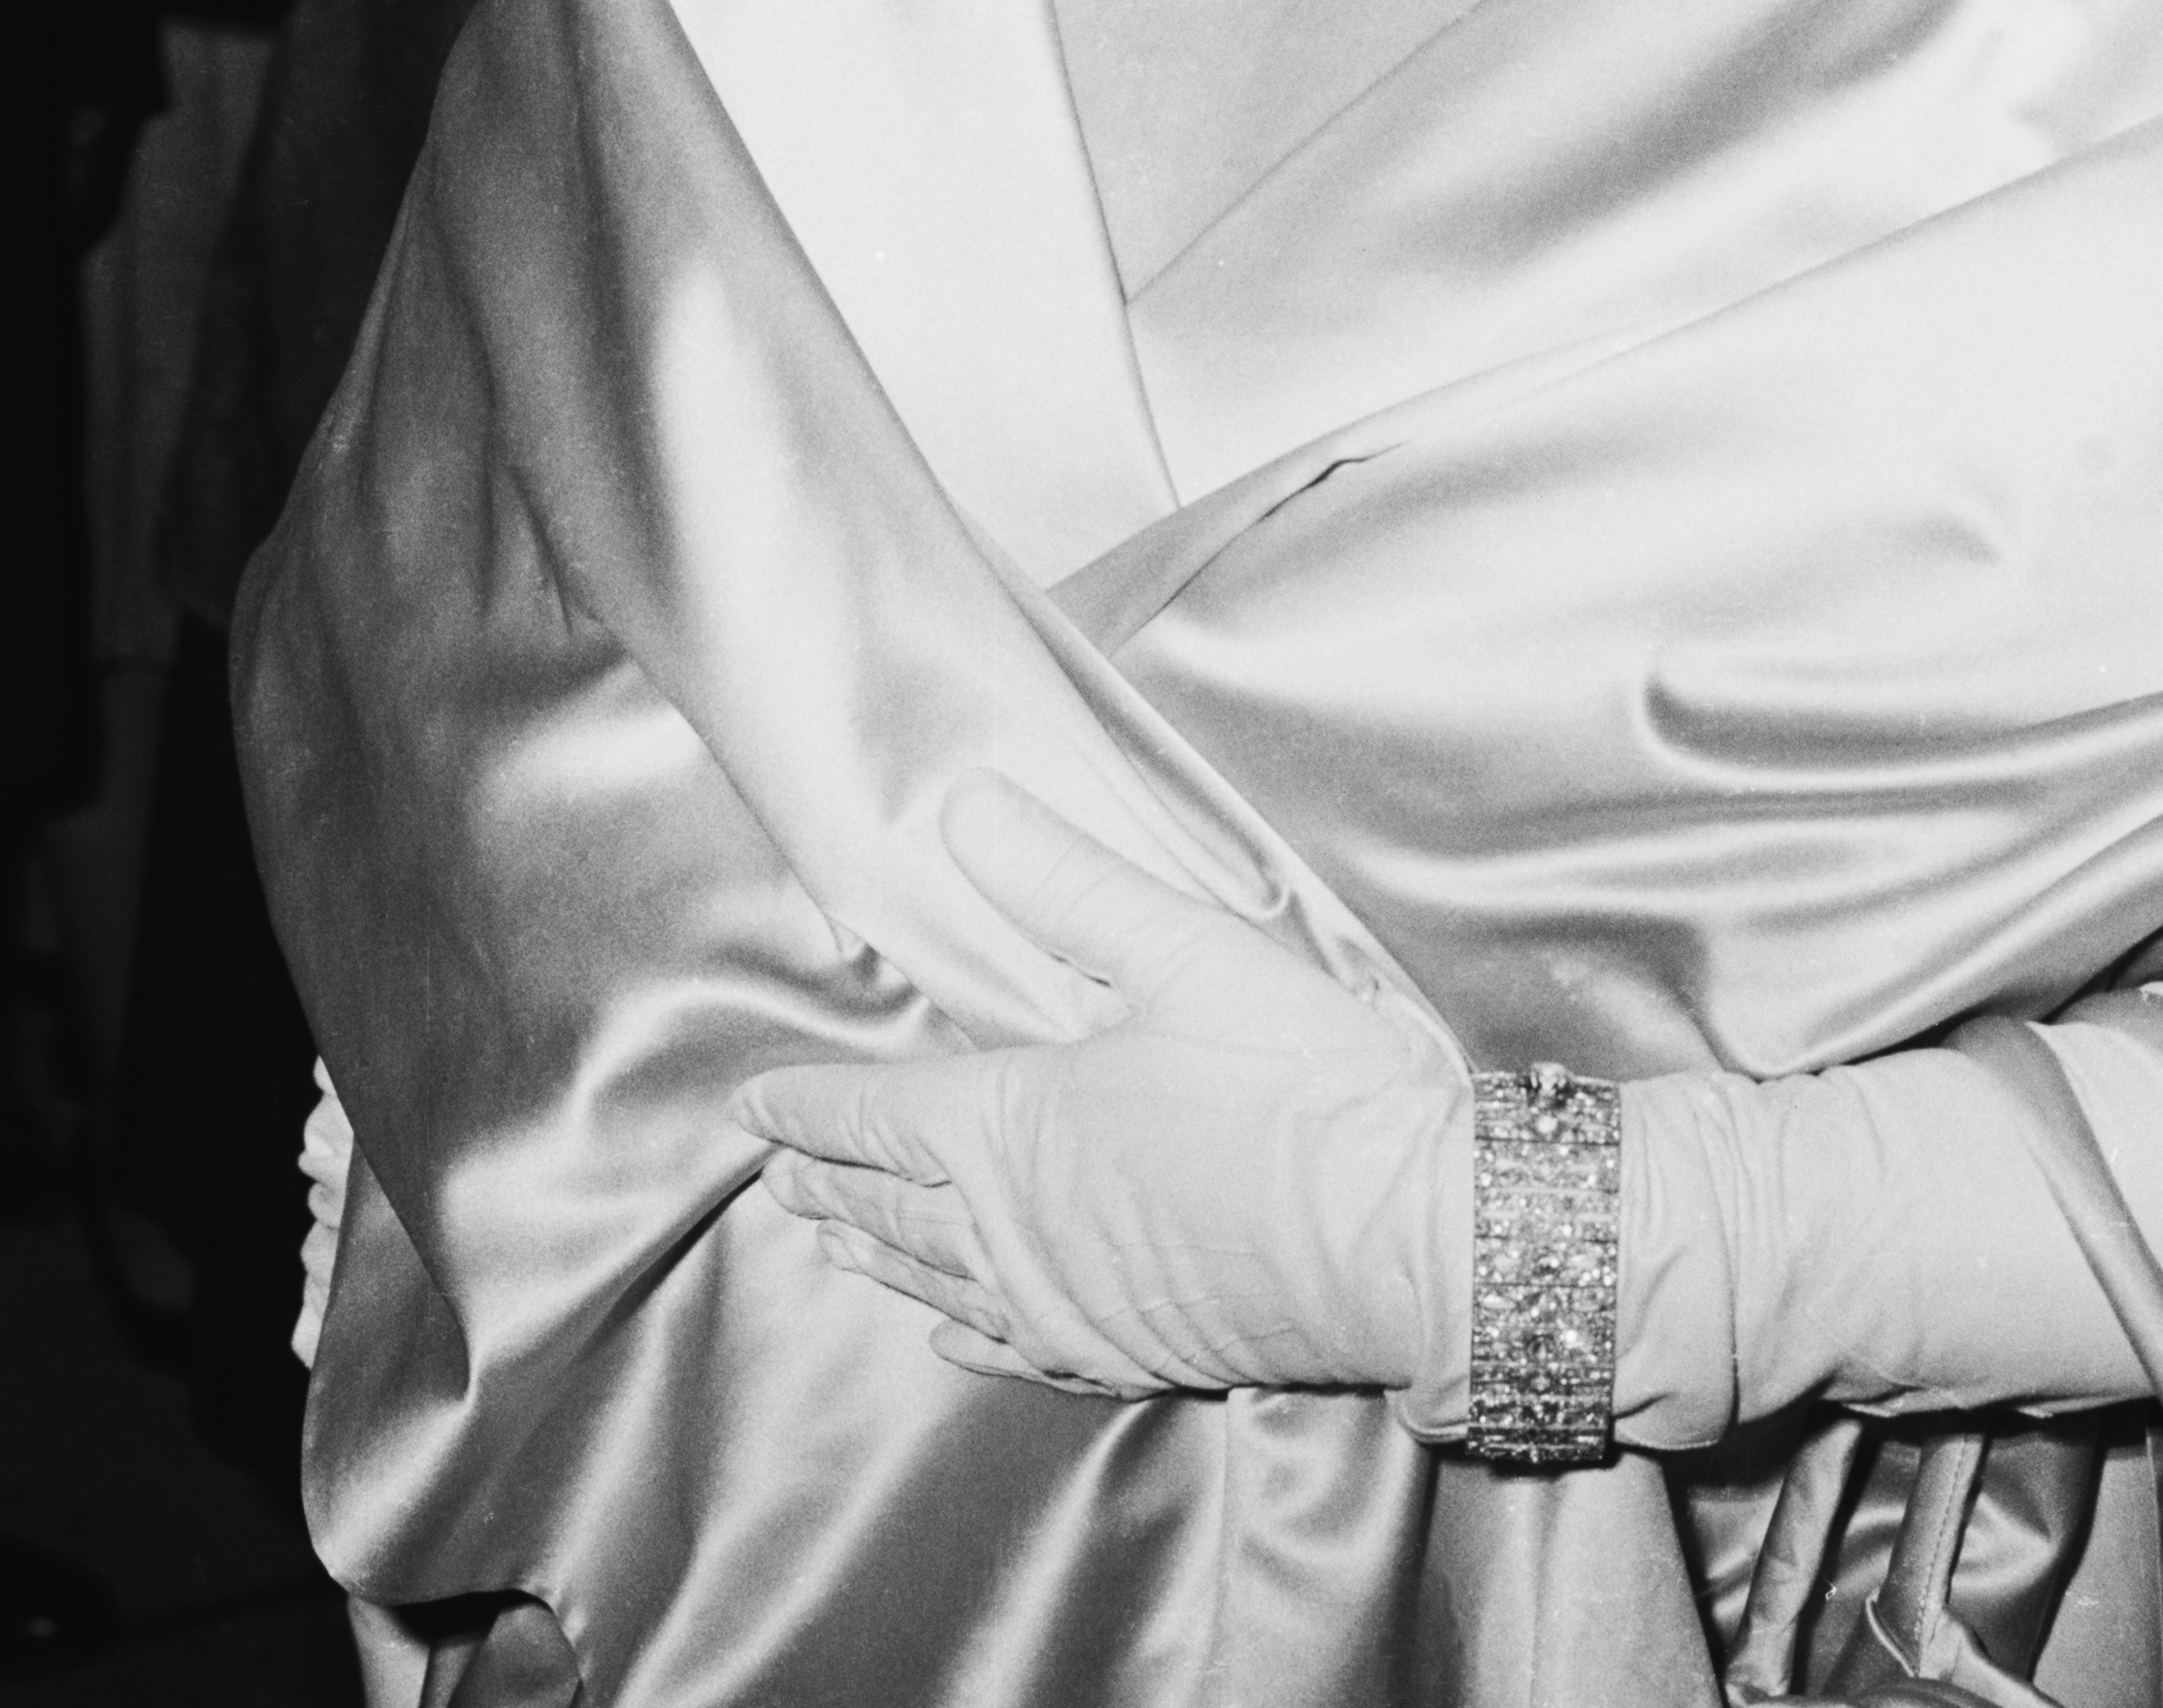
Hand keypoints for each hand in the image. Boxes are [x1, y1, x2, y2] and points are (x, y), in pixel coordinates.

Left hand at [735, 772, 1462, 1397]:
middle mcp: (1019, 1231)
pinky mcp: (1130, 1354)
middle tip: (777, 1175)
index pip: (878, 1117)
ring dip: (879, 1255)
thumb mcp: (1184, 947)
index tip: (751, 1108)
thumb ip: (1066, 880)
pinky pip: (1016, 1352)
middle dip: (830, 1183)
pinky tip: (952, 1339)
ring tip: (833, 1242)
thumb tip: (970, 809)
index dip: (809, 1107)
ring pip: (940, 1282)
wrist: (1411, 1236)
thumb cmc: (1302, 1084)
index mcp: (1017, 1129)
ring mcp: (1072, 1305)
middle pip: (894, 1206)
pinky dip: (966, 1338)